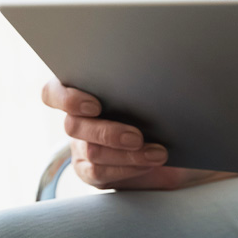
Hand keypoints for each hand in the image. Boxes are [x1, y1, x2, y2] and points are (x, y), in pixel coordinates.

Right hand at [42, 79, 233, 189]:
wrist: (183, 140)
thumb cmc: (167, 106)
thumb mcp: (162, 88)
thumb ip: (150, 77)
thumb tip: (168, 64)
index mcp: (84, 90)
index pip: (54, 92)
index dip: (66, 97)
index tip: (94, 104)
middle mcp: (78, 119)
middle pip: (73, 125)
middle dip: (108, 131)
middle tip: (137, 135)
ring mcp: (83, 147)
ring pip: (90, 151)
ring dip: (125, 153)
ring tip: (158, 152)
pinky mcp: (95, 171)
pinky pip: (101, 173)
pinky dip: (128, 168)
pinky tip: (151, 161)